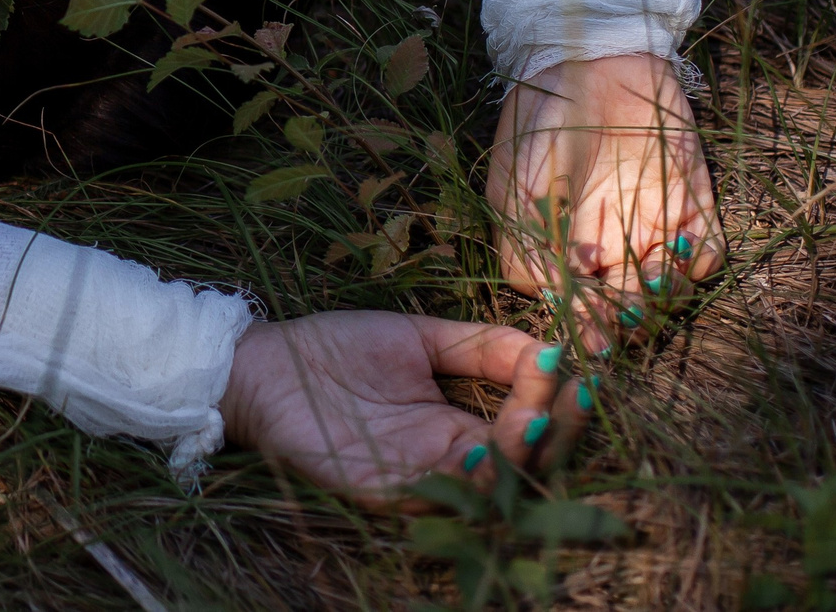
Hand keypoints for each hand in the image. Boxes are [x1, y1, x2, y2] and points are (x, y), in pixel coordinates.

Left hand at [219, 314, 585, 506]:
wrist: (262, 365)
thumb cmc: (334, 350)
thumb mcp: (417, 338)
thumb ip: (480, 345)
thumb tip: (549, 346)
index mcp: (457, 425)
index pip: (526, 425)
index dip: (553, 400)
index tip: (572, 364)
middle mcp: (444, 459)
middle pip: (521, 464)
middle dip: (555, 433)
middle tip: (573, 396)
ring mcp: (414, 478)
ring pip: (487, 486)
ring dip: (517, 457)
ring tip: (530, 419)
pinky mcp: (378, 491)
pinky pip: (432, 498)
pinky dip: (463, 481)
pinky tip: (481, 449)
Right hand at [487, 54, 722, 345]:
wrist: (588, 58)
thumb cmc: (539, 119)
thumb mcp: (515, 183)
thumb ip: (525, 243)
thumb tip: (550, 297)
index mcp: (562, 245)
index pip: (576, 303)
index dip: (583, 321)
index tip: (587, 322)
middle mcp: (609, 243)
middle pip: (623, 304)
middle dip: (624, 318)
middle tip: (623, 313)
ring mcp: (653, 224)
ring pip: (666, 286)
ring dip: (662, 296)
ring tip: (652, 279)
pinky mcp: (692, 202)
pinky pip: (707, 249)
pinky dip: (700, 261)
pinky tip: (680, 249)